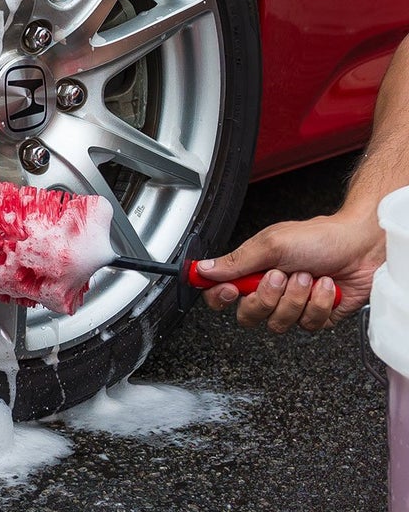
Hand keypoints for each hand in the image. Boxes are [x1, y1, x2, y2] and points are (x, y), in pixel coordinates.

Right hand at [198, 212, 384, 332]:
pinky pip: (307, 325)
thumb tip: (203, 269)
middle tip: (279, 276)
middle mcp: (268, 289)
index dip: (220, 297)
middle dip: (266, 298)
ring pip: (278, 323)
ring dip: (296, 298)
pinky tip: (325, 287)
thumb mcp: (270, 244)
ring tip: (308, 276)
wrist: (361, 247)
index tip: (230, 290)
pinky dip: (319, 304)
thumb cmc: (319, 238)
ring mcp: (292, 305)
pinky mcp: (315, 317)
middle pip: (248, 315)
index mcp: (251, 269)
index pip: (220, 293)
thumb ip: (235, 261)